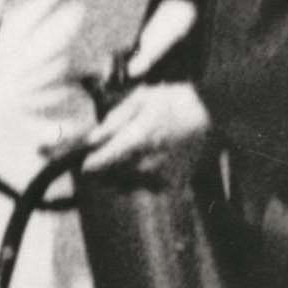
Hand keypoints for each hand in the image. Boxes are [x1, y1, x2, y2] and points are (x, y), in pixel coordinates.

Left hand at [75, 77, 214, 181]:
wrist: (214, 113)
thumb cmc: (174, 100)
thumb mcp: (139, 101)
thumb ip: (113, 122)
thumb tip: (91, 140)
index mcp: (134, 143)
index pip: (97, 165)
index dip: (83, 161)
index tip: (72, 154)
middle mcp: (147, 166)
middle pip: (109, 178)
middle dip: (101, 167)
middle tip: (101, 154)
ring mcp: (163, 177)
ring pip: (127, 185)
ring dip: (120, 175)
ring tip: (127, 156)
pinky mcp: (176, 183)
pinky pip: (148, 187)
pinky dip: (142, 179)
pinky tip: (147, 162)